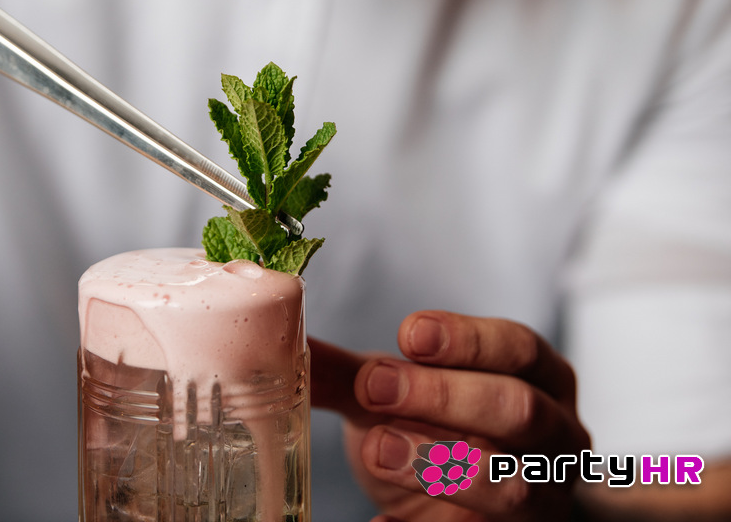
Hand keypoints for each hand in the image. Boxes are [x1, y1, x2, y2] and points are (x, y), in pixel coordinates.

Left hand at [311, 310, 590, 521]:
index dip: (467, 339)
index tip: (409, 334)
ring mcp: (545, 495)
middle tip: (375, 389)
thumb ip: (356, 373)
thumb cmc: (441, 432)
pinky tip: (382, 521)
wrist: (468, 505)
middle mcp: (556, 435)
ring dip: (440, 466)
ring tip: (378, 450)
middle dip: (444, 397)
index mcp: (539, 378)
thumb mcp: (404, 395)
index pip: (519, 347)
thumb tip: (281, 341)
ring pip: (511, 484)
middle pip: (519, 409)